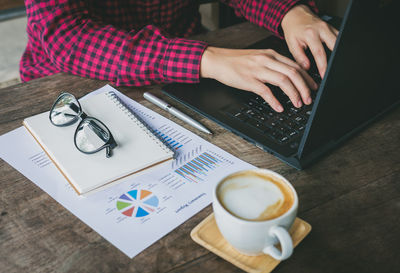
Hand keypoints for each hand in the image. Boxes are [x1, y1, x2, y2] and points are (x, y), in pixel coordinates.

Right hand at [200, 47, 317, 111]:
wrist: (217, 60)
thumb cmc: (236, 61)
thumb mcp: (258, 58)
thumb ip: (272, 64)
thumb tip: (287, 76)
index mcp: (271, 55)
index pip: (295, 65)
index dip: (307, 78)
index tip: (313, 87)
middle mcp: (267, 60)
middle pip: (293, 73)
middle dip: (304, 87)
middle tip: (308, 99)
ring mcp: (258, 70)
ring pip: (283, 81)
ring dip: (294, 94)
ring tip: (298, 104)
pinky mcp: (249, 80)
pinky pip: (266, 91)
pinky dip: (275, 101)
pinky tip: (279, 108)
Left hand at [281, 4, 338, 77]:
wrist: (295, 16)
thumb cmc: (293, 30)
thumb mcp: (292, 44)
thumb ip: (299, 56)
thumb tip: (306, 67)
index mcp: (310, 34)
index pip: (319, 53)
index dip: (323, 66)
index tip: (324, 75)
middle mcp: (322, 29)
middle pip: (334, 46)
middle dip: (335, 60)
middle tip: (333, 72)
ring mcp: (329, 27)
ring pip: (339, 41)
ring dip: (339, 53)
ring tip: (335, 65)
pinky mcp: (332, 28)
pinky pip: (339, 37)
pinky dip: (339, 46)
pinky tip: (337, 55)